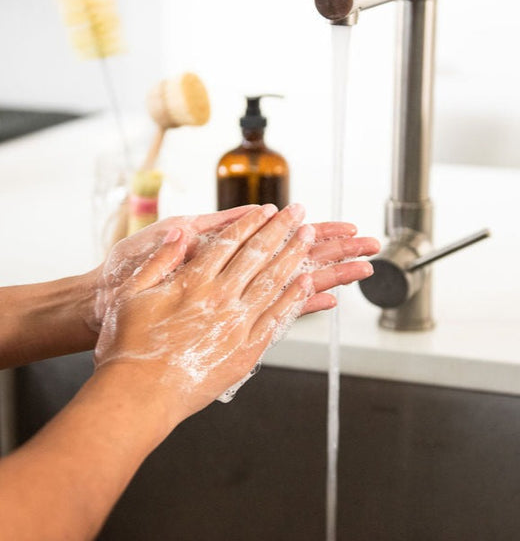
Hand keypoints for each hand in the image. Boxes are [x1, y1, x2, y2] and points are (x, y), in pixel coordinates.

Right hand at [94, 204, 378, 424]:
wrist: (140, 393)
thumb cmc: (130, 346)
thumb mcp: (132, 294)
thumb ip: (160, 261)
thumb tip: (179, 234)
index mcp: (193, 281)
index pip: (229, 243)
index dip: (250, 223)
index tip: (267, 210)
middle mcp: (220, 297)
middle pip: (257, 255)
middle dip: (279, 230)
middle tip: (297, 211)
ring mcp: (236, 324)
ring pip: (272, 282)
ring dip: (292, 256)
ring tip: (307, 237)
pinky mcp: (246, 350)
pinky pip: (276, 319)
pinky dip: (293, 299)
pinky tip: (306, 283)